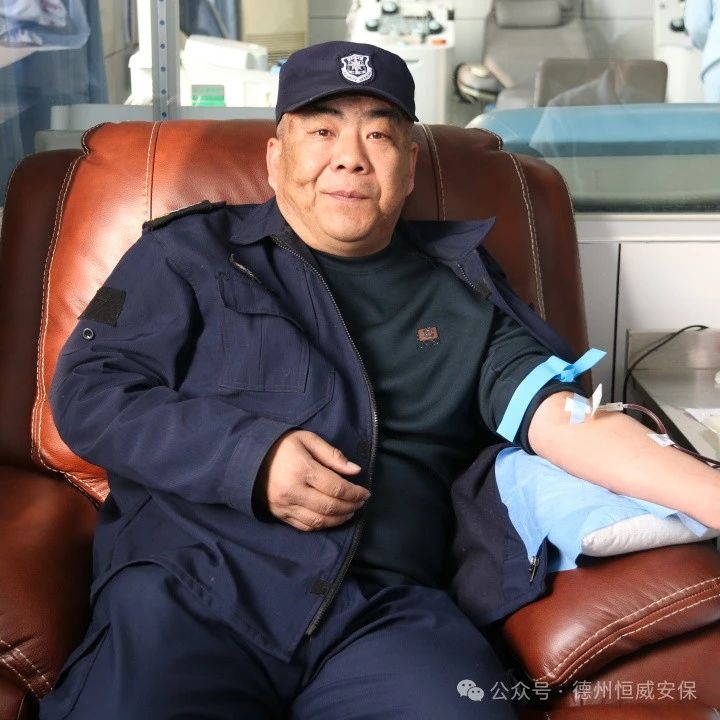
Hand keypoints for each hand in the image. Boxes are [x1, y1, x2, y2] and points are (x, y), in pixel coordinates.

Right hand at [253, 430, 369, 530]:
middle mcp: (294, 491)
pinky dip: (321, 526)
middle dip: (350, 506)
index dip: (355, 493)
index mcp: (302, 469)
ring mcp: (285, 505)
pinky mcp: (279, 514)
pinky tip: (331, 519)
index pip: (336, 487)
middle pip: (330, 507)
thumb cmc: (281, 445)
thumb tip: (355, 470)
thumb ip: (332, 455)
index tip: (365, 492)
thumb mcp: (307, 440)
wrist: (247, 457)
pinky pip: (304, 526)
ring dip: (339, 519)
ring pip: (319, 521)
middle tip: (361, 503)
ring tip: (350, 512)